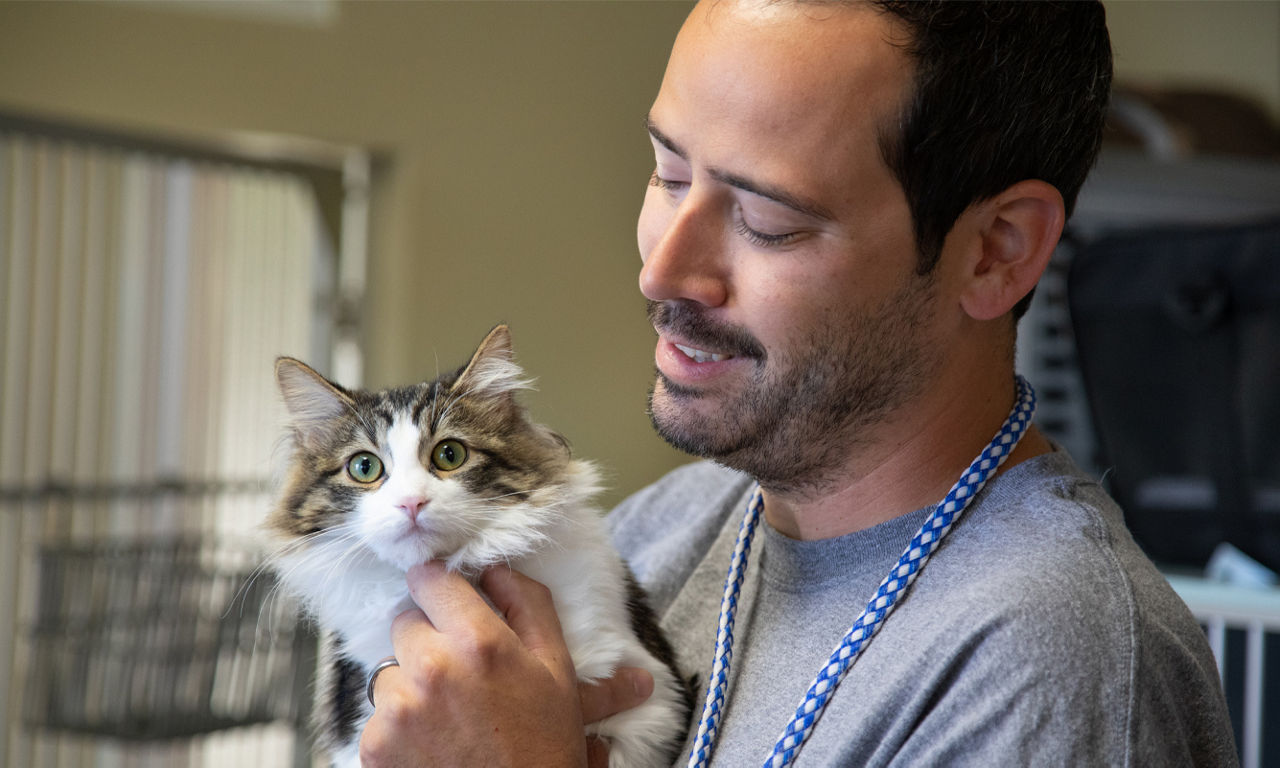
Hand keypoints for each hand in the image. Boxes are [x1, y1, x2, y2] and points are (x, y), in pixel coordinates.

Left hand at [359, 562, 653, 767]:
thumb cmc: (542, 742)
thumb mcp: (556, 667)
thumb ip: (529, 604)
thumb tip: (496, 568)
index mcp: (478, 641)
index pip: (428, 578)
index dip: (438, 586)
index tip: (445, 600)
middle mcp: (431, 667)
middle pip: (404, 620)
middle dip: (428, 636)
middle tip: (459, 669)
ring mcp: (398, 708)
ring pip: (389, 668)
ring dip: (411, 681)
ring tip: (448, 711)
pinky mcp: (375, 744)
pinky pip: (378, 713)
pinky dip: (399, 723)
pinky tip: (432, 739)